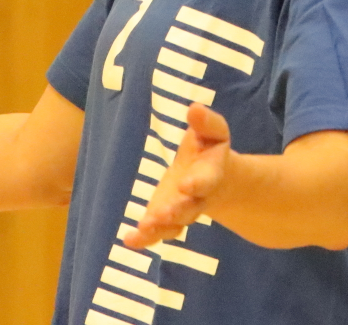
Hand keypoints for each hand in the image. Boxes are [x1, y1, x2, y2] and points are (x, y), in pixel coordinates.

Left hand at [123, 103, 230, 247]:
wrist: (217, 179)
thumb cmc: (209, 150)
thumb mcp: (212, 132)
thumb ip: (206, 123)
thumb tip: (195, 108)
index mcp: (211, 174)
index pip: (206, 180)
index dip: (197, 183)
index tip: (186, 184)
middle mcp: (198, 198)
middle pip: (190, 209)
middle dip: (177, 212)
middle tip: (163, 214)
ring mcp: (182, 212)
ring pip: (174, 225)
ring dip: (160, 228)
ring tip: (144, 228)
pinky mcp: (167, 219)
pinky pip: (158, 233)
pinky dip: (145, 239)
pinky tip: (130, 239)